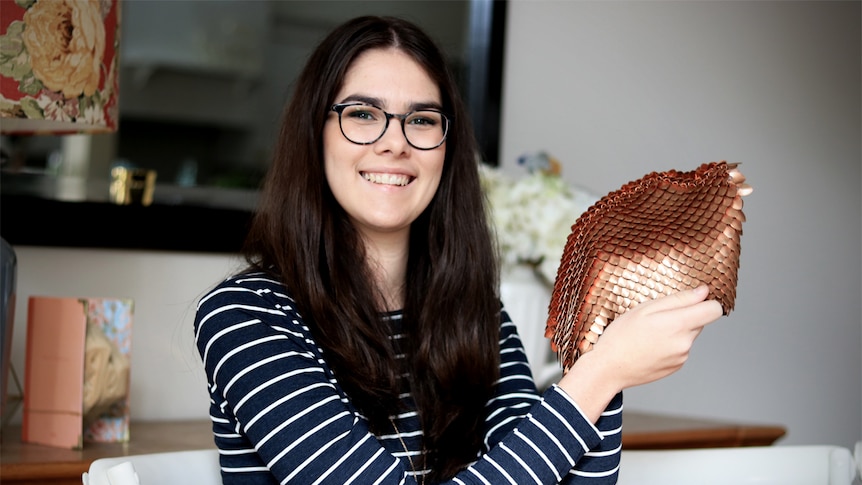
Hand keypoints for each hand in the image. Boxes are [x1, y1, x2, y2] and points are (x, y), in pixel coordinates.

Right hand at [558, 285, 722, 421]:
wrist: (609, 368)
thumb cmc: (621, 336)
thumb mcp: (645, 309)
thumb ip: (679, 299)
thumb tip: (703, 292)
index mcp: (679, 324)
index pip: (714, 310)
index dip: (706, 301)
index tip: (694, 299)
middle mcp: (685, 342)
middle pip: (700, 321)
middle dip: (684, 316)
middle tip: (657, 318)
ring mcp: (682, 357)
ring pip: (688, 335)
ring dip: (675, 331)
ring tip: (650, 334)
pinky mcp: (676, 366)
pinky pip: (680, 349)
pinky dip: (669, 344)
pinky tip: (650, 346)